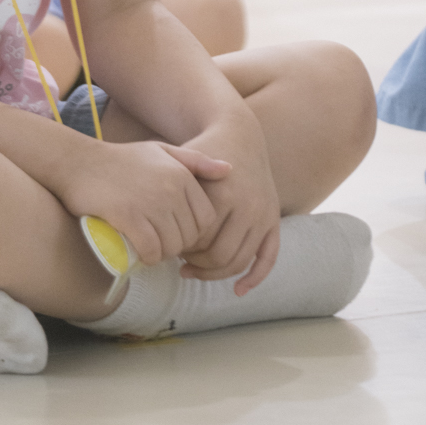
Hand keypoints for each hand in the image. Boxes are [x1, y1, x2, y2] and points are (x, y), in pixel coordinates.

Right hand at [59, 135, 230, 265]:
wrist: (78, 162)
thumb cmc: (121, 159)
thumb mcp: (161, 151)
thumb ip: (196, 161)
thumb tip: (230, 170)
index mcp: (182, 174)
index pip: (206, 219)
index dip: (194, 232)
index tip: (177, 232)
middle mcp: (171, 188)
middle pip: (190, 236)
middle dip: (179, 245)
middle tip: (161, 243)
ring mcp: (150, 203)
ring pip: (172, 246)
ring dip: (163, 253)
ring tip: (151, 247)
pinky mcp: (129, 217)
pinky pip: (151, 250)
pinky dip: (148, 257)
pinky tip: (140, 252)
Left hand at [177, 114, 279, 293]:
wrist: (239, 133)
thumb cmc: (203, 149)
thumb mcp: (184, 161)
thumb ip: (170, 190)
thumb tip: (151, 230)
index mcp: (223, 193)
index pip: (198, 239)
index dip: (180, 248)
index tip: (167, 246)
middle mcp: (248, 205)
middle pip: (219, 254)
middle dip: (197, 263)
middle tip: (180, 261)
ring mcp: (264, 214)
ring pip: (240, 260)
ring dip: (217, 273)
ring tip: (194, 270)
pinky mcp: (274, 219)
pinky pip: (268, 257)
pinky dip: (255, 277)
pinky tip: (239, 291)